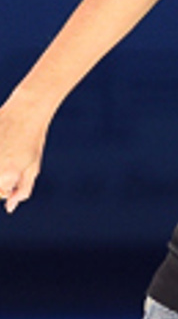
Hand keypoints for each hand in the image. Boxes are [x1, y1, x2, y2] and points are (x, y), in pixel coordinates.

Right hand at [0, 95, 48, 210]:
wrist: (26, 111)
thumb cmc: (32, 141)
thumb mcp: (32, 168)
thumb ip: (22, 191)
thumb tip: (9, 207)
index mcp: (5, 175)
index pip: (0, 193)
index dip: (7, 187)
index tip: (14, 175)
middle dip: (1, 178)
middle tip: (9, 159)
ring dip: (1, 163)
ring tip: (8, 150)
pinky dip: (0, 152)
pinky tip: (4, 143)